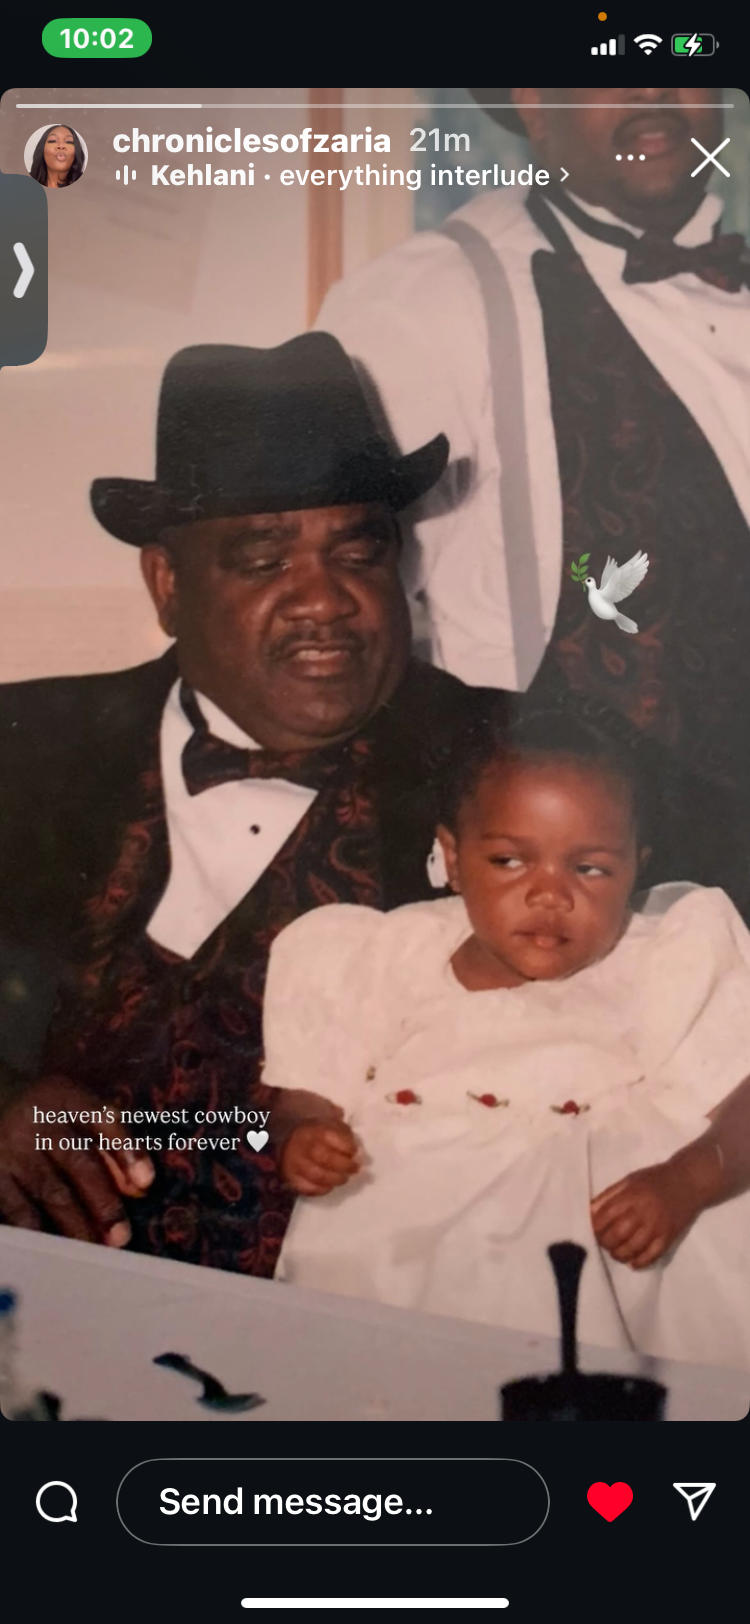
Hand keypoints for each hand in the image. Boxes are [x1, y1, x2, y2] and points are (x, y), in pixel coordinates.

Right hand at [0, 1077, 154, 1246]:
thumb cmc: (46, 1116)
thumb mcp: (75, 1114)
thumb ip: (109, 1145)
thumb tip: (139, 1187)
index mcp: (66, 1098)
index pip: (103, 1120)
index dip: (127, 1151)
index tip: (147, 1182)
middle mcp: (38, 1121)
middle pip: (78, 1162)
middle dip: (104, 1203)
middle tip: (121, 1236)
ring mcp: (11, 1150)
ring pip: (50, 1193)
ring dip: (76, 1226)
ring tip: (94, 1250)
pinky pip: (18, 1211)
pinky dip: (39, 1232)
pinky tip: (55, 1250)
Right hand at [280, 1120, 360, 1195]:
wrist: (292, 1142)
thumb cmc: (319, 1135)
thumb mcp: (332, 1125)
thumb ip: (344, 1135)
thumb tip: (356, 1151)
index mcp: (314, 1129)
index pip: (330, 1136)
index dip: (346, 1146)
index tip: (354, 1152)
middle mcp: (302, 1145)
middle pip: (324, 1158)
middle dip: (344, 1165)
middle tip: (354, 1169)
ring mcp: (295, 1163)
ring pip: (316, 1175)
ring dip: (335, 1179)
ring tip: (344, 1178)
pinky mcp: (291, 1178)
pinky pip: (307, 1188)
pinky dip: (321, 1190)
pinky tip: (330, 1185)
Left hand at [590, 1142, 721, 1268]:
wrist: (689, 1181)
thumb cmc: (655, 1179)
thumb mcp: (629, 1179)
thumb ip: (609, 1195)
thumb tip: (590, 1213)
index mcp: (630, 1196)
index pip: (605, 1217)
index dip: (595, 1227)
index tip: (592, 1231)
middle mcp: (643, 1212)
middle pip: (617, 1235)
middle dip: (605, 1242)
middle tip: (604, 1242)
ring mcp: (657, 1227)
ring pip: (632, 1249)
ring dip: (619, 1255)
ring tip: (616, 1252)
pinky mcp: (669, 1237)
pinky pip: (652, 1255)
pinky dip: (640, 1262)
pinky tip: (632, 1262)